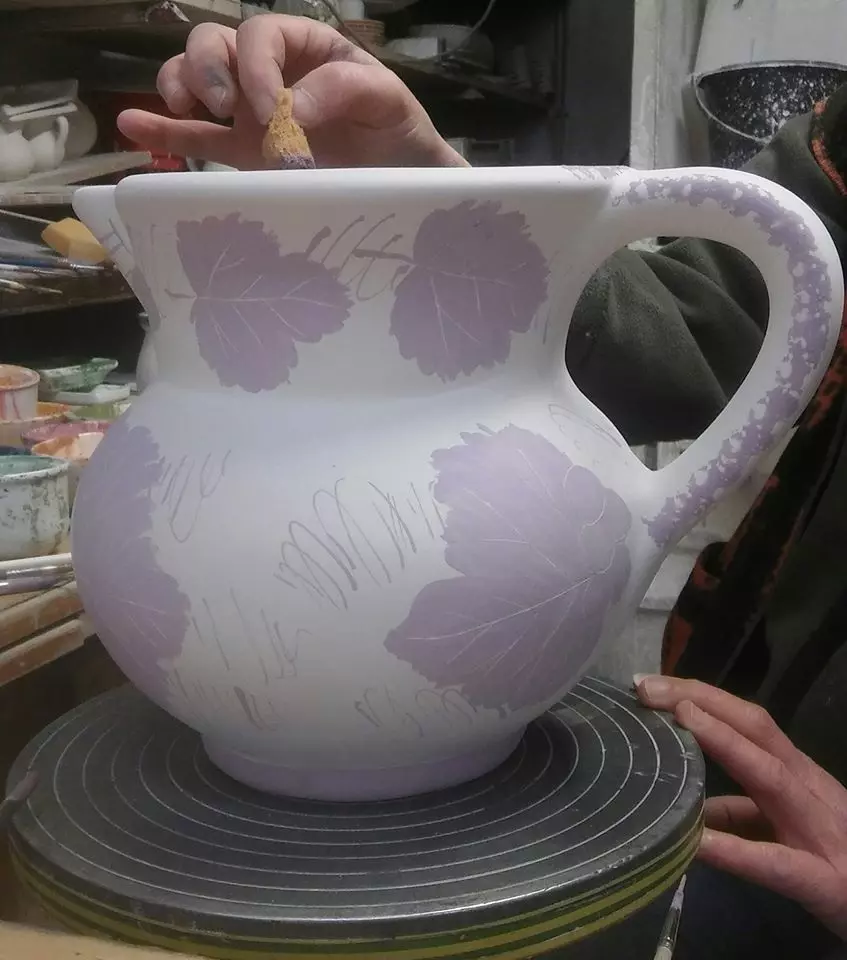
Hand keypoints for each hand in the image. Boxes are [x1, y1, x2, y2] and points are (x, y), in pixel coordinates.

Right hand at [117, 14, 465, 170]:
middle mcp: (269, 73)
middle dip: (209, 69)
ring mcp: (249, 113)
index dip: (255, 63)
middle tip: (226, 106)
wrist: (401, 185)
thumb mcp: (386, 100)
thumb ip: (341, 89)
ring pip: (194, 81)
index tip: (270, 106)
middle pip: (215, 46)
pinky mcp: (240, 153)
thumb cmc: (398, 134)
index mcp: (305, 48)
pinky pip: (193, 137)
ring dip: (181, 88)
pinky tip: (132, 126)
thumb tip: (287, 108)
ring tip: (192, 112)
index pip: (262, 36)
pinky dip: (161, 131)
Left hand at [634, 674, 846, 940]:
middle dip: (701, 700)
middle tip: (646, 686)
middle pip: (756, 729)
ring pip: (772, 775)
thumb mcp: (789, 829)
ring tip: (681, 719)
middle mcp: (810, 790)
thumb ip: (741, 815)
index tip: (648, 684)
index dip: (700, 696)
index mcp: (798, 776)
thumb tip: (689, 806)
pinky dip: (735, 850)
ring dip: (726, 741)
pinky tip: (696, 843)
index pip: (747, 720)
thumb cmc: (840, 860)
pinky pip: (776, 863)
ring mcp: (821, 832)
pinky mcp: (826, 884)